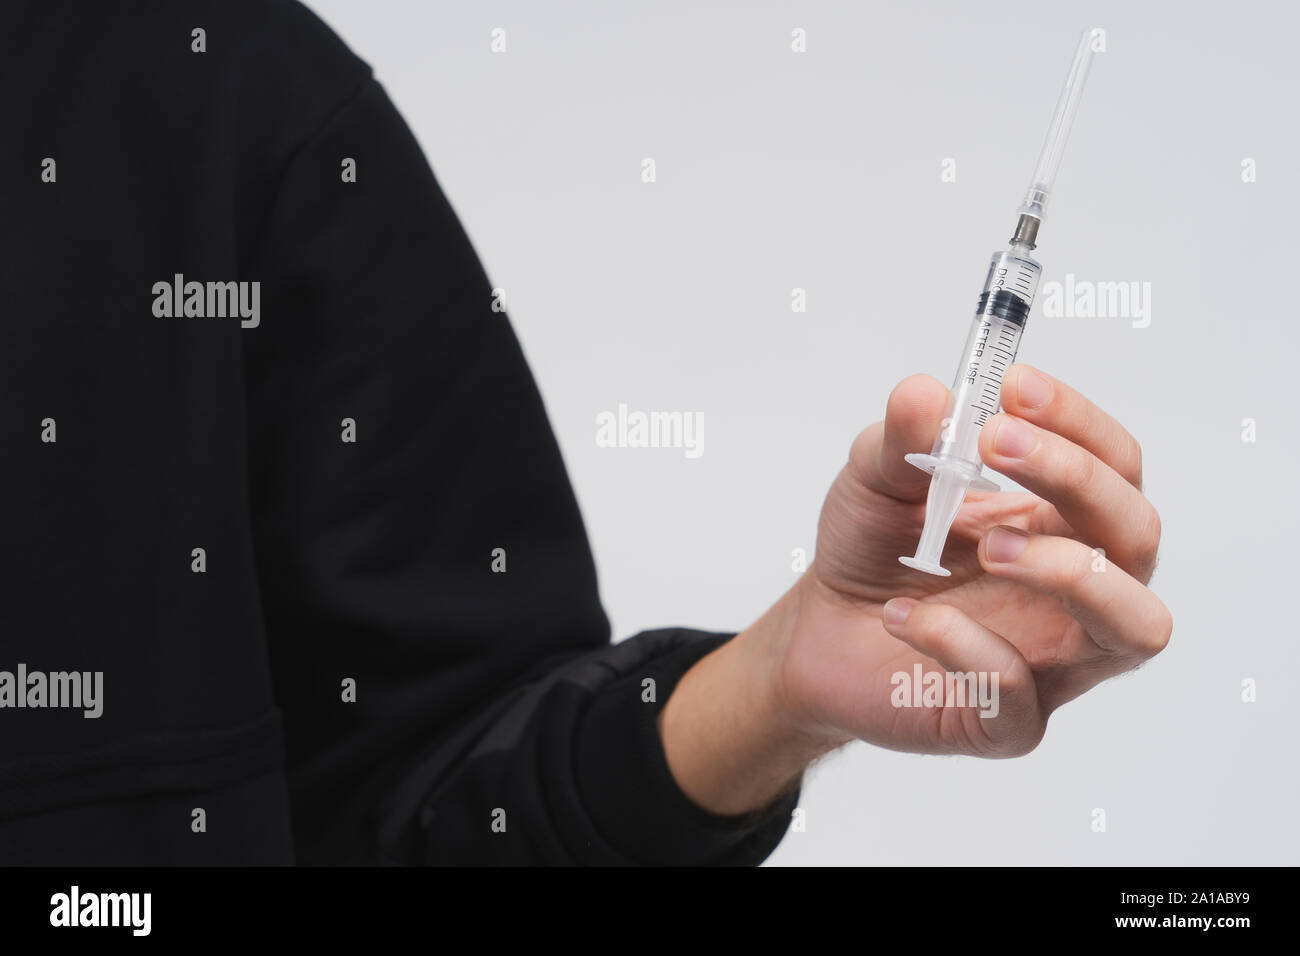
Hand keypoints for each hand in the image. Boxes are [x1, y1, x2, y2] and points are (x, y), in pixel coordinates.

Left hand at [660, 365, 1171, 814]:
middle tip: (992, 443)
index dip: (1078, 422)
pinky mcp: (1010, 721)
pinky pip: (1020, 694)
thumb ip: (901, 439)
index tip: (1013, 386)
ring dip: (1070, 571)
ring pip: (1136, 625)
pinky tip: (905, 615)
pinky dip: (964, 644)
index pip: (1115, 464)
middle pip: (1137, 533)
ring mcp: (1054, 660)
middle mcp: (1078, 589)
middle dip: (1075, 478)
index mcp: (1061, 521)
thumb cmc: (872, 552)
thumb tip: (926, 393)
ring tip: (985, 545)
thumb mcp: (874, 480)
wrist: (819, 633)